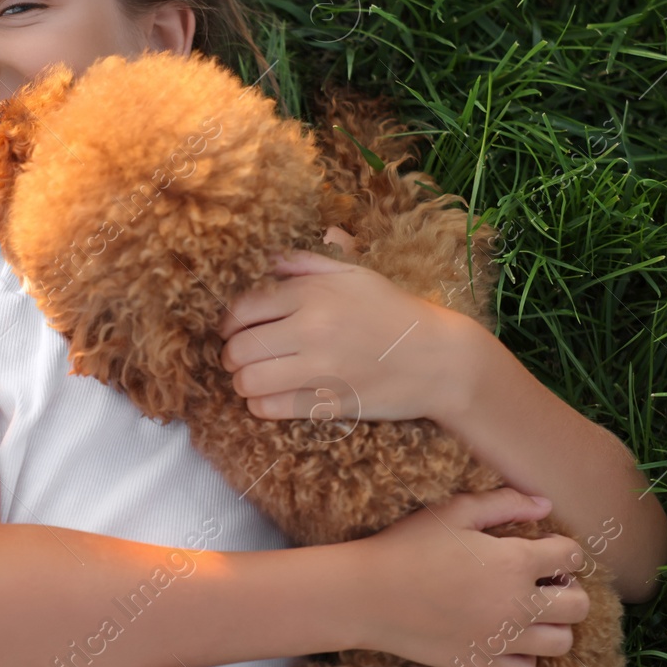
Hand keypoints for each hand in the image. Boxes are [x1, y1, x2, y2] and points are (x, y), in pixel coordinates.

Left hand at [215, 237, 484, 423]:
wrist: (438, 360)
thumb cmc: (393, 311)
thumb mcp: (353, 274)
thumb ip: (304, 262)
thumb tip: (264, 257)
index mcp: (313, 293)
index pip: (241, 308)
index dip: (227, 321)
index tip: (232, 329)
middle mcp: (311, 330)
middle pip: (238, 348)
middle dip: (231, 353)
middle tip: (240, 355)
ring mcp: (320, 370)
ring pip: (247, 381)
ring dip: (242, 382)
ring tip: (253, 378)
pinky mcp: (328, 404)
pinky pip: (270, 409)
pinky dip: (260, 405)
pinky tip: (269, 397)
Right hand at [345, 488, 589, 666]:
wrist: (368, 594)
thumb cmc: (408, 545)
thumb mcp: (455, 511)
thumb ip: (505, 503)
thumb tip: (544, 503)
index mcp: (515, 562)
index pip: (571, 557)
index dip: (564, 548)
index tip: (546, 547)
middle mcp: (518, 605)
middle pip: (578, 606)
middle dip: (570, 589)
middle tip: (543, 581)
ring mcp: (502, 640)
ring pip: (561, 643)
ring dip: (553, 624)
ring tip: (527, 611)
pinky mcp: (482, 665)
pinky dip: (523, 657)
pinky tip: (503, 637)